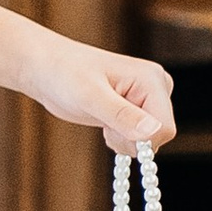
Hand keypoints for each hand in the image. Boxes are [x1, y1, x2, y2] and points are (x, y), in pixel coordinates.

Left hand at [28, 35, 174, 153]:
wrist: (46, 69)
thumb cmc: (64, 74)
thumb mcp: (89, 96)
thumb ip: (122, 115)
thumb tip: (153, 131)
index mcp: (152, 79)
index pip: (165, 128)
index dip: (141, 140)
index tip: (110, 129)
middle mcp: (156, 88)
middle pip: (159, 136)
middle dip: (129, 139)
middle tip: (103, 123)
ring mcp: (147, 99)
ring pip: (149, 141)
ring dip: (123, 139)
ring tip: (102, 117)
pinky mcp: (136, 109)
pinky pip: (139, 138)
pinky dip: (120, 138)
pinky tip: (104, 123)